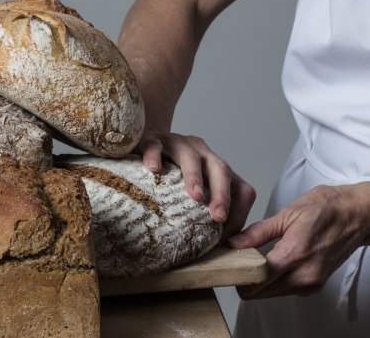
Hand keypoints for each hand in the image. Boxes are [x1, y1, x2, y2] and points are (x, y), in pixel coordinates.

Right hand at [137, 128, 255, 236]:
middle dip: (222, 195)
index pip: (240, 187)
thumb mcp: (189, 190)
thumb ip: (202, 210)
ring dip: (195, 176)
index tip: (227, 234)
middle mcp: (200, 151)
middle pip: (220, 169)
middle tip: (218, 217)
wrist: (140, 142)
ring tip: (195, 196)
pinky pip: (154, 145)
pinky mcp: (151, 138)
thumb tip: (212, 244)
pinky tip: (153, 169)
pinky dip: (154, 155)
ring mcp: (176, 142)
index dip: (239, 210)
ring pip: (190, 155)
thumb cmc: (166, 174)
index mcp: (215, 166)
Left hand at [228, 183, 369, 298]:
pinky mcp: (314, 285)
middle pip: (260, 292)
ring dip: (258, 282)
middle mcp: (305, 275)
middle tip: (235, 260)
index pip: (256, 280)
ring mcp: (311, 283)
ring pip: (270, 294)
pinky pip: (284, 290)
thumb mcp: (288, 214)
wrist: (356, 215)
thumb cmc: (326, 209)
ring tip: (251, 260)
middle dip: (244, 279)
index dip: (237, 273)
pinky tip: (268, 264)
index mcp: (295, 254)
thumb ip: (258, 232)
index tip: (226, 263)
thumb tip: (233, 243)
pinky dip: (272, 281)